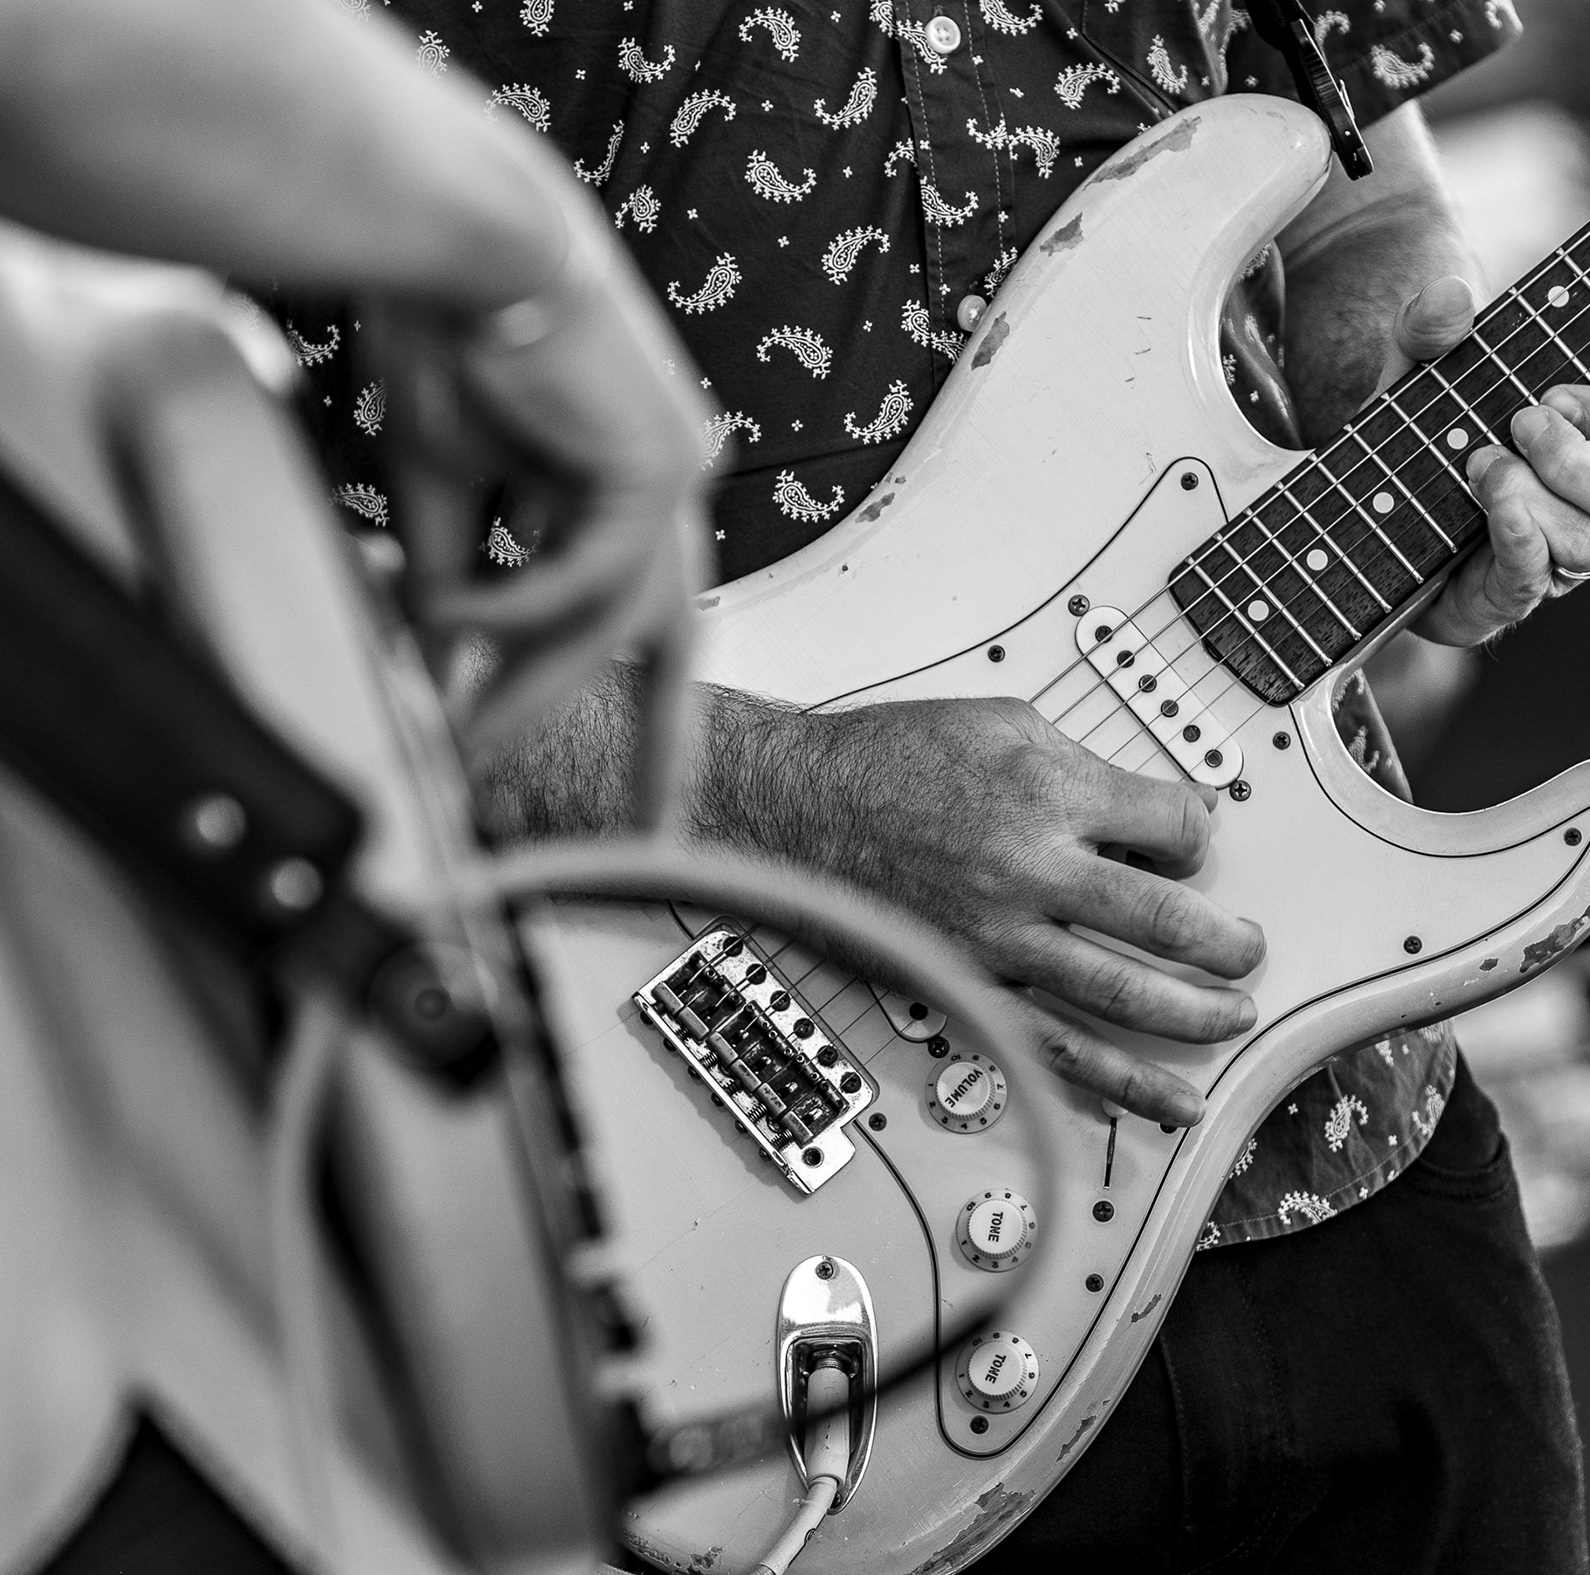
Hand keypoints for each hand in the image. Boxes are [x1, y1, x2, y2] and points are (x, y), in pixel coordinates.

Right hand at [379, 196, 708, 813]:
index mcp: (621, 492)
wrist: (455, 249)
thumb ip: (457, 583)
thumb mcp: (447, 493)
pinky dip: (510, 604)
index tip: (650, 788)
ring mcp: (672, 481)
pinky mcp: (659, 470)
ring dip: (533, 686)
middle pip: (670, 643)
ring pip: (614, 624)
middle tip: (659, 837)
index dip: (648, 704)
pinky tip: (450, 607)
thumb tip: (443, 669)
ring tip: (461, 736)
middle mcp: (662, 492)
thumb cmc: (448, 344)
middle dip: (669, 744)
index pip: (642, 617)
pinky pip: (582, 581)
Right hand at [695, 693, 1265, 1124]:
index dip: (1197, 837)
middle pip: (1167, 920)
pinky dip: (1121, 1082)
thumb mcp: (1000, 721)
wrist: (795, 808)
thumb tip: (1154, 813)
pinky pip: (1055, 1046)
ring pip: (1124, 994)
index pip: (1173, 826)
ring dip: (1197, 1013)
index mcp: (1049, 791)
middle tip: (1248, 950)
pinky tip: (1172, 1102)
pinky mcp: (969, 986)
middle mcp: (1032, 870)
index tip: (1188, 846)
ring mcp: (1000, 938)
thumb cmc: (891, 758)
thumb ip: (1086, 765)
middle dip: (1226, 943)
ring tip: (1235, 1017)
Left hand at [1377, 276, 1589, 645]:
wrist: (1365, 508)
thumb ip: (1430, 327)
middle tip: (1520, 424)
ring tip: (1478, 466)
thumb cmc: (1420, 433)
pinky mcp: (1507, 594)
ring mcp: (1554, 557)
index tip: (1555, 392)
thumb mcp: (1418, 371)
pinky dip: (1519, 538)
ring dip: (1537, 499)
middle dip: (1584, 461)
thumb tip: (1448, 297)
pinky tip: (1492, 507)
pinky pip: (1534, 579)